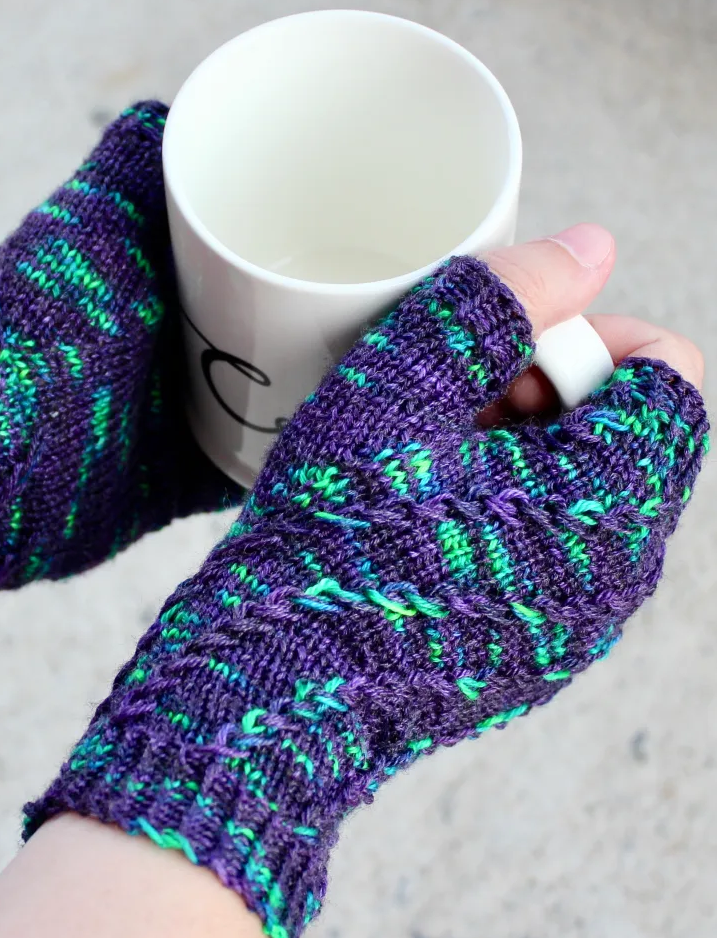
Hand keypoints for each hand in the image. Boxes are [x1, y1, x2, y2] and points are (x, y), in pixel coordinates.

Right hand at [25, 226, 707, 937]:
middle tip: (441, 393)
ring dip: (513, 449)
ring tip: (416, 452)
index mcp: (607, 509)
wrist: (270, 691)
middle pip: (623, 437)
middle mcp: (613, 579)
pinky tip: (413, 512)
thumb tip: (590, 247)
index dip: (586, 334)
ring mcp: (572, 628)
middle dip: (542, 390)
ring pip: (578, 496)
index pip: (668, 378)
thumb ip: (497, 302)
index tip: (500, 342)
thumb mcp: (396, 391)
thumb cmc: (325, 543)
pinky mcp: (525, 656)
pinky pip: (543, 555)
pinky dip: (496, 512)